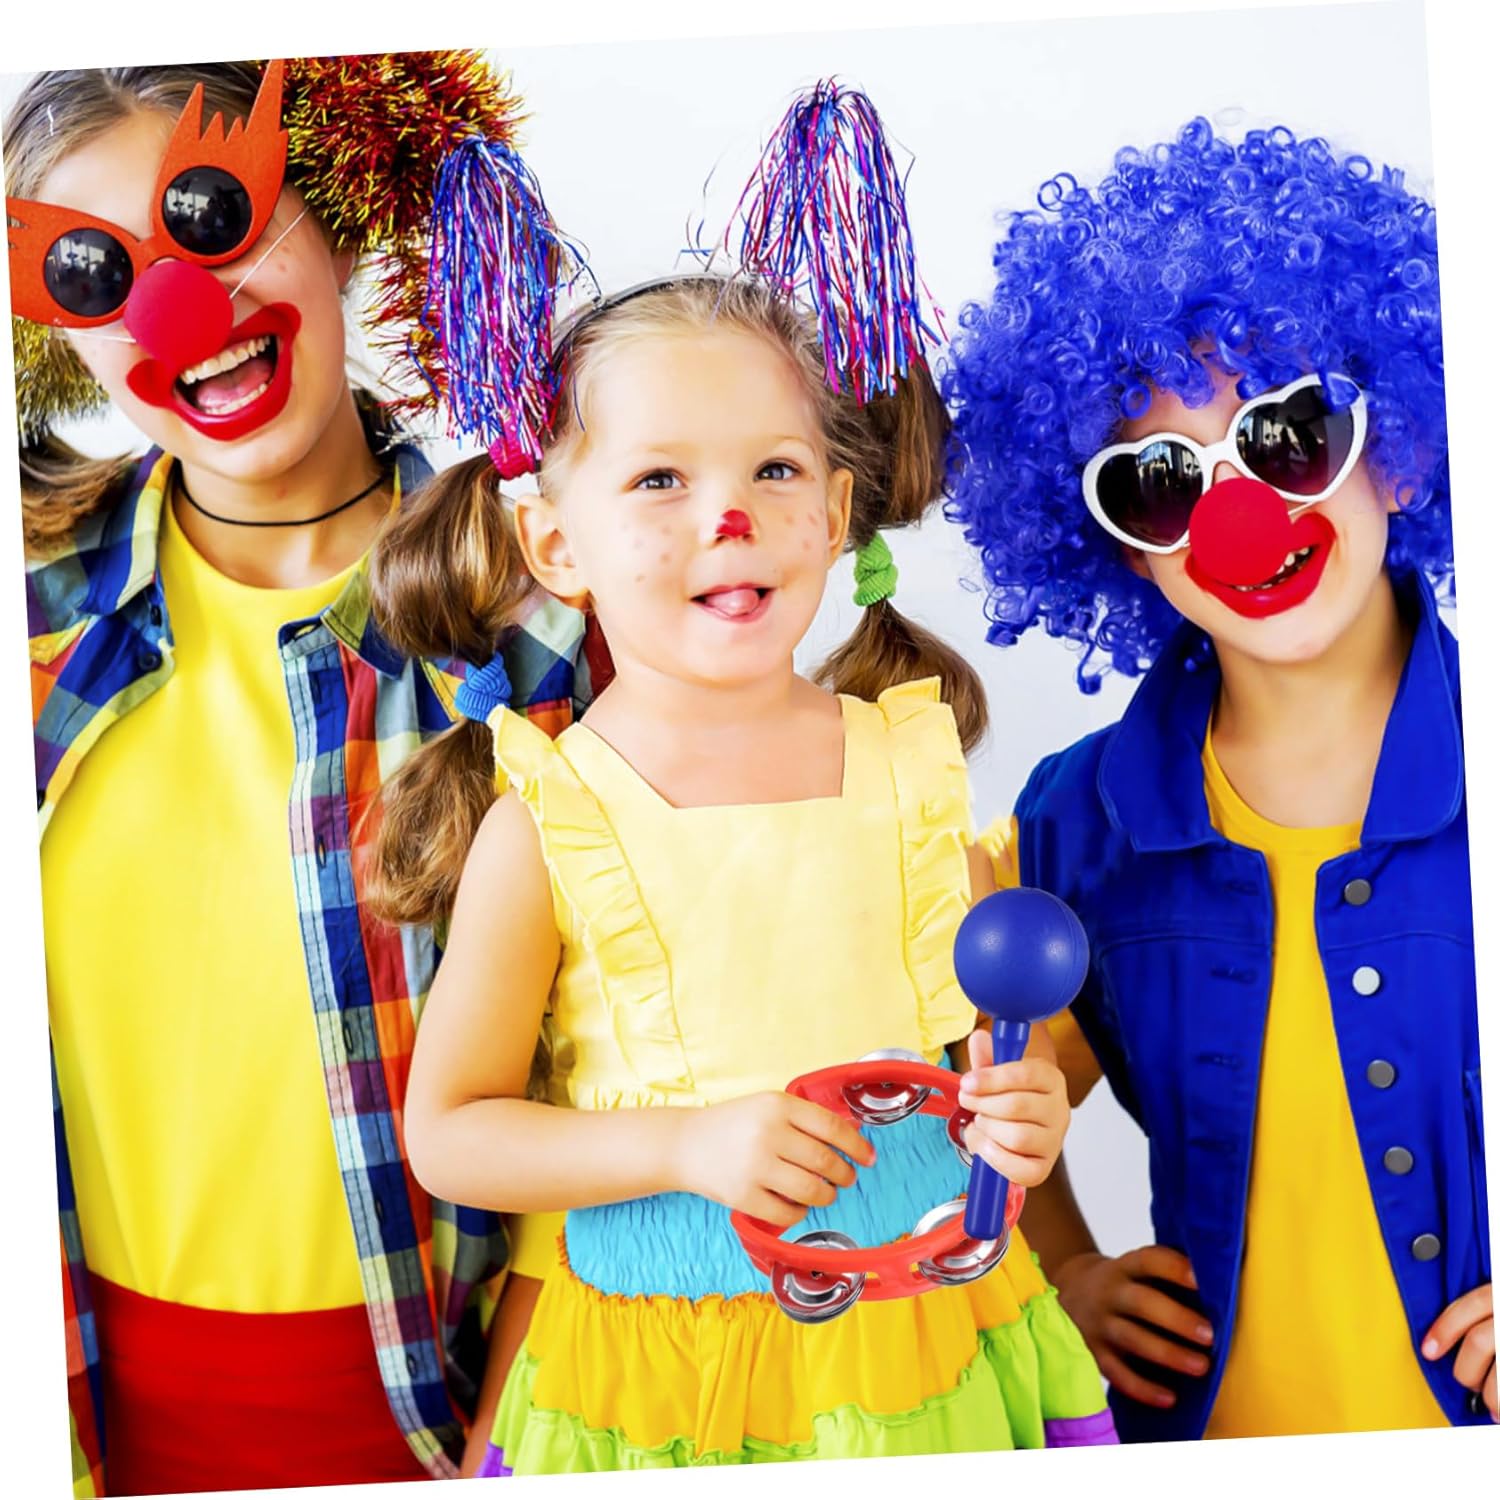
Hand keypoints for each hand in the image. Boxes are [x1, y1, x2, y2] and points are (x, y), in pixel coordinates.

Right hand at [679, 1091, 876, 1227]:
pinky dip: (800, 1212)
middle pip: (826, 1162)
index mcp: (778, 1105)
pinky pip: (788, 1213)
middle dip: (845, 1174)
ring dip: (826, 1196)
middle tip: (847, 1178)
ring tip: (825, 1193)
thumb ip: (804, 1118)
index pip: (832, 1128)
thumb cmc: (734, 1124)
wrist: (686, 1143)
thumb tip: (852, 1136)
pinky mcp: (744, 1197)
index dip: (858, 1146)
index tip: (869, 1158)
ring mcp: (755, 1167)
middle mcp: (768, 1134)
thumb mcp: (768, 1105)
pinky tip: (796, 1204)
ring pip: (812, 1191)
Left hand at [957, 1026, 1069, 1186]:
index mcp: (1050, 1078)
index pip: (1024, 1074)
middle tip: (968, 1101)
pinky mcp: (1044, 1168)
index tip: (967, 1082)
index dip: (990, 1078)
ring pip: (1017, 1137)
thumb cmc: (1009, 1097)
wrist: (1021, 1127)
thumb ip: (986, 1058)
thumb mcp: (997, 1073)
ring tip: (980, 1123)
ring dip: (987, 1130)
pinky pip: (1020, 1169)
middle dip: (982, 1104)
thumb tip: (979, 1039)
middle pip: (1016, 1106)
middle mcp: (1059, 1110)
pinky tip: (984, 1144)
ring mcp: (1054, 1141)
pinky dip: (994, 1157)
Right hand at [1052, 1246, 1214, 1408]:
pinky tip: (1170, 1398)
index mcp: (1125, 1267)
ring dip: (1167, 1354)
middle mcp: (1110, 1292)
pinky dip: (1143, 1388)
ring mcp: (1099, 1324)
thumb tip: (1221, 1290)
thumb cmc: (1126, 1283)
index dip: (1172, 1268)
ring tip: (1201, 1366)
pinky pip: (1117, 1373)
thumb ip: (1167, 1277)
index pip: (1147, 1261)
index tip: (1200, 1279)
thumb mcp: (1137, 1270)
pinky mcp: (1094, 1353)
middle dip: (1176, 1318)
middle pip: (1140, 1302)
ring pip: (1131, 1338)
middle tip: (1210, 1335)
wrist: (1072, 1292)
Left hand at [1423, 1283, 1495, 1420]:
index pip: (1470, 1305)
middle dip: (1467, 1369)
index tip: (1427, 1351)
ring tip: (1492, 1406)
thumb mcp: (1498, 1294)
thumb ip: (1481, 1308)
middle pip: (1481, 1341)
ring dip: (1492, 1396)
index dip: (1444, 1329)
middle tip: (1467, 1383)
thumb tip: (1438, 1340)